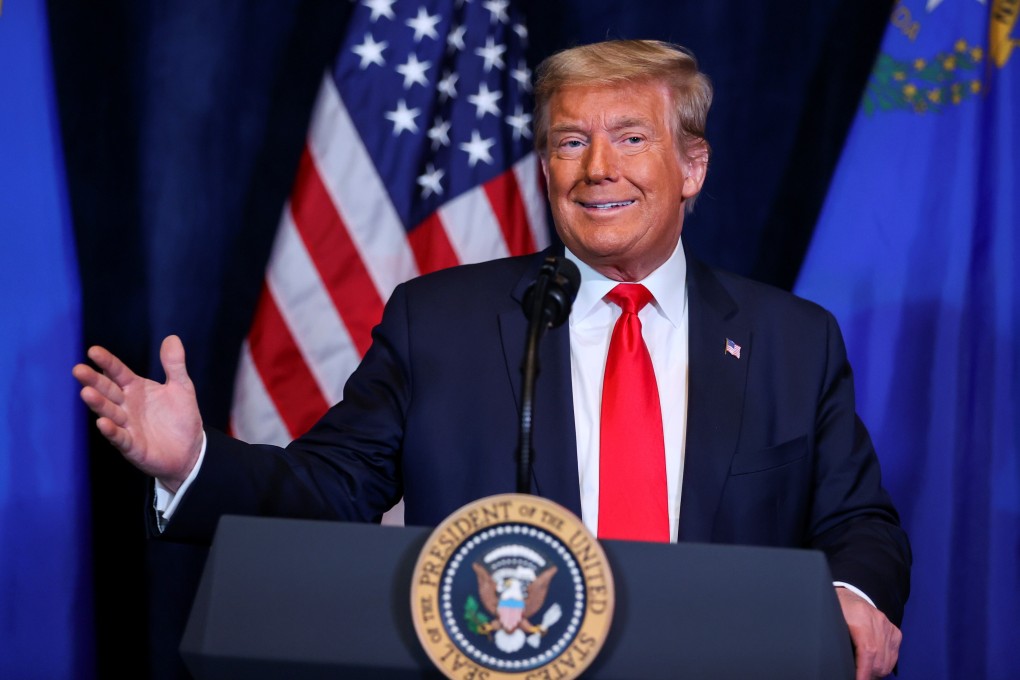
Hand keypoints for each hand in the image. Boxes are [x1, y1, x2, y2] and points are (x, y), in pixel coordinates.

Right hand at [73, 335, 203, 491]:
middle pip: (108, 390)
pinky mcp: (132, 445)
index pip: (118, 372)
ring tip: (86, 392)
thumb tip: (172, 338)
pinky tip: (103, 423)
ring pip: (109, 412)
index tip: (93, 351)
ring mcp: (127, 426)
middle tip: (79, 370)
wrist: (191, 449)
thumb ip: (174, 365)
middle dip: (93, 381)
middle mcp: (127, 405)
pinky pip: (119, 437)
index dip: (107, 362)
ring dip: (98, 404)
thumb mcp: (182, 387)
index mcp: (136, 389)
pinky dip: (111, 431)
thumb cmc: (181, 417)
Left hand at [837, 587, 901, 678]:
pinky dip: (884, 664)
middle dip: (868, 673)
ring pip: (888, 661)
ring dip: (876, 671)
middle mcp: (878, 621)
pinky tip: (873, 664)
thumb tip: (839, 659)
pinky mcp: (895, 632)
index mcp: (859, 617)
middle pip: (879, 659)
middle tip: (857, 675)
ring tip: (864, 671)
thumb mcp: (831, 618)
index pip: (867, 650)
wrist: (850, 594)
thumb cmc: (837, 608)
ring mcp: (888, 626)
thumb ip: (837, 637)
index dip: (864, 670)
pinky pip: (893, 656)